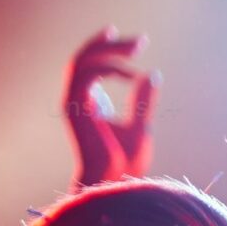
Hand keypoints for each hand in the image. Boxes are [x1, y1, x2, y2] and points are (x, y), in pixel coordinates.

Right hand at [64, 27, 157, 188]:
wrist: (113, 184)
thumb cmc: (125, 164)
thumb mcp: (141, 124)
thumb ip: (143, 99)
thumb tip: (152, 74)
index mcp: (90, 101)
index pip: (91, 65)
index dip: (106, 48)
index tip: (132, 42)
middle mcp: (78, 99)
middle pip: (84, 58)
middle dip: (110, 44)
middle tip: (141, 41)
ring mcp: (73, 103)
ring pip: (82, 61)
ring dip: (109, 50)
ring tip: (137, 48)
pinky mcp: (74, 107)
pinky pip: (85, 75)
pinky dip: (107, 68)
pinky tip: (130, 74)